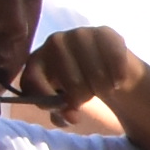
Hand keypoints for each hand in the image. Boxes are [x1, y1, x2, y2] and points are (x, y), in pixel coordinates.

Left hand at [13, 26, 144, 121]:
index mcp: (37, 61)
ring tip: (105, 90)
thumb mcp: (67, 105)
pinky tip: (118, 82)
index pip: (31, 78)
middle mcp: (54, 42)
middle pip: (65, 73)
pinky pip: (111, 54)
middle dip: (79, 94)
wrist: (108, 70)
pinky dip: (117, 72)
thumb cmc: (81, 88)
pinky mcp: (103, 32)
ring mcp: (78, 34)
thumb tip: (72, 117)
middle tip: (88, 101)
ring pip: (90, 64)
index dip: (45, 96)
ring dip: (100, 84)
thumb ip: (64, 114)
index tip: (63, 109)